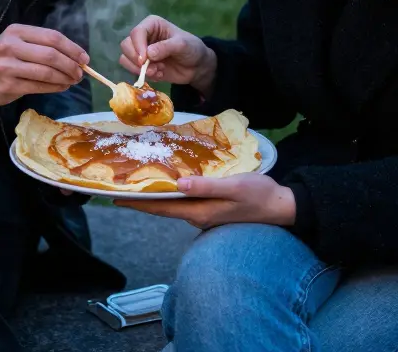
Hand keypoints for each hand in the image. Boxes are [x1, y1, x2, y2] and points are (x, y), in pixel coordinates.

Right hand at [0, 24, 87, 109]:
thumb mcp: (15, 43)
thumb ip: (40, 46)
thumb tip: (74, 56)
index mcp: (16, 31)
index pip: (52, 37)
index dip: (72, 48)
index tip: (84, 58)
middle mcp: (11, 46)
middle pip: (51, 54)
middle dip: (71, 65)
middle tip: (80, 73)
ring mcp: (8, 66)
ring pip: (46, 72)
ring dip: (65, 78)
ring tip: (73, 81)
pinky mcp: (8, 85)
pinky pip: (39, 86)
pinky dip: (55, 87)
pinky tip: (62, 87)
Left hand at [114, 173, 295, 229]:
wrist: (282, 207)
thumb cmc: (259, 195)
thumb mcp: (234, 187)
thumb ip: (207, 186)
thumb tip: (179, 184)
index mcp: (199, 212)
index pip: (161, 208)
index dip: (138, 203)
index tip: (115, 198)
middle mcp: (198, 215)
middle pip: (163, 207)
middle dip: (141, 198)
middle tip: (120, 186)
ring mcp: (205, 213)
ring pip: (174, 204)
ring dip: (156, 194)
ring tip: (139, 181)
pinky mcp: (212, 208)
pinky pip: (186, 201)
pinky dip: (173, 192)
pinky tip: (170, 181)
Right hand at [118, 15, 216, 95]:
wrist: (196, 67)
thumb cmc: (191, 49)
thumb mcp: (182, 45)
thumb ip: (166, 47)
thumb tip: (148, 54)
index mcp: (152, 25)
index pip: (137, 32)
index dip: (138, 46)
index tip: (144, 60)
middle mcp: (143, 36)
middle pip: (126, 45)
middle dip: (136, 59)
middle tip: (151, 69)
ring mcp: (141, 51)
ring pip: (125, 58)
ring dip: (139, 69)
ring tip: (157, 71)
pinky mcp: (141, 65)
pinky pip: (132, 70)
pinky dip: (142, 75)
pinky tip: (158, 74)